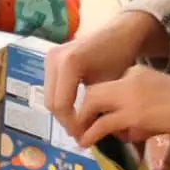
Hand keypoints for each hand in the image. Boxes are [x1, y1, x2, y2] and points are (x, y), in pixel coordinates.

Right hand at [44, 11, 168, 138]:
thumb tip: (84, 136)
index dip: (71, 124)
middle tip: (80, 133)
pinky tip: (74, 108)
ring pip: (49, 95)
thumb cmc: (120, 57)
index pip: (61, 104)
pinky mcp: (50, 59)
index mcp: (69, 64)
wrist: (120, 33)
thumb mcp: (108, 87)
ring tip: (78, 122)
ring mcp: (49, 57)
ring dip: (62, 111)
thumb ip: (93, 109)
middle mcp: (54, 59)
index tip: (82, 137)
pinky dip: (61, 99)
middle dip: (65, 120)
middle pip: (51, 101)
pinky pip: (51, 87)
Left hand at [73, 66, 169, 147]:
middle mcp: (129, 78)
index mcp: (136, 72)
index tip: (91, 118)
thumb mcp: (159, 101)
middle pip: (92, 91)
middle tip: (78, 128)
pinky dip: (91, 134)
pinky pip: (103, 124)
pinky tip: (87, 142)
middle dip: (81, 111)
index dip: (95, 104)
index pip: (105, 86)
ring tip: (80, 137)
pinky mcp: (134, 113)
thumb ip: (139, 113)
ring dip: (83, 122)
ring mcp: (130, 95)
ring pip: (92, 104)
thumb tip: (126, 132)